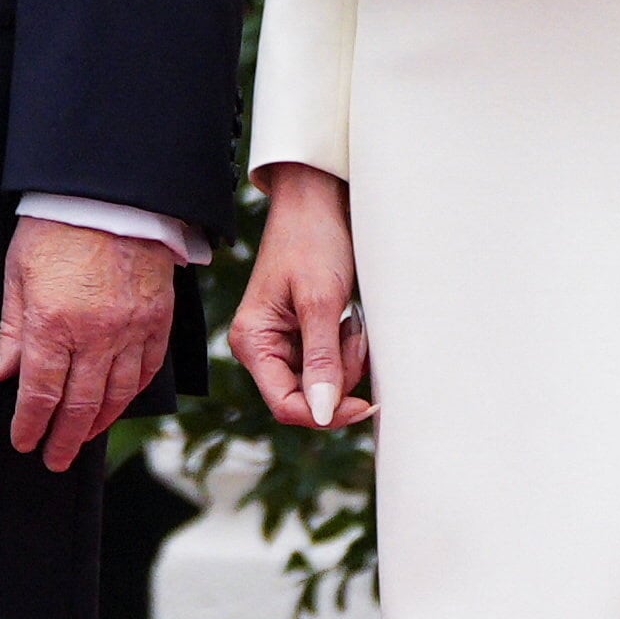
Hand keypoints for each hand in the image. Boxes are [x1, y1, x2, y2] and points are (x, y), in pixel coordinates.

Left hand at [0, 214, 176, 472]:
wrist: (110, 196)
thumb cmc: (55, 229)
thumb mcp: (18, 274)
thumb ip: (12, 331)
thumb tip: (0, 376)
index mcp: (53, 323)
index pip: (40, 393)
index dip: (30, 425)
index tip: (24, 444)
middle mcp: (95, 334)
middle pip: (79, 404)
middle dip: (63, 438)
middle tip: (52, 459)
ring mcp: (131, 330)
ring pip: (116, 395)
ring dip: (97, 424)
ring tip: (80, 440)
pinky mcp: (157, 321)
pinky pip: (145, 371)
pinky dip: (129, 396)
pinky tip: (115, 406)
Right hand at [229, 162, 373, 432]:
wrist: (318, 204)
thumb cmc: (312, 242)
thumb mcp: (320, 301)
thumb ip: (322, 360)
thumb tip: (321, 413)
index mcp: (253, 342)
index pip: (286, 405)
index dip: (326, 414)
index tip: (366, 403)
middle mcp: (262, 347)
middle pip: (307, 397)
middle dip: (340, 376)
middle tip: (355, 334)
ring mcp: (282, 343)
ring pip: (323, 382)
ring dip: (347, 360)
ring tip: (351, 319)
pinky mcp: (302, 335)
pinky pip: (330, 363)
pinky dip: (347, 349)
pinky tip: (348, 319)